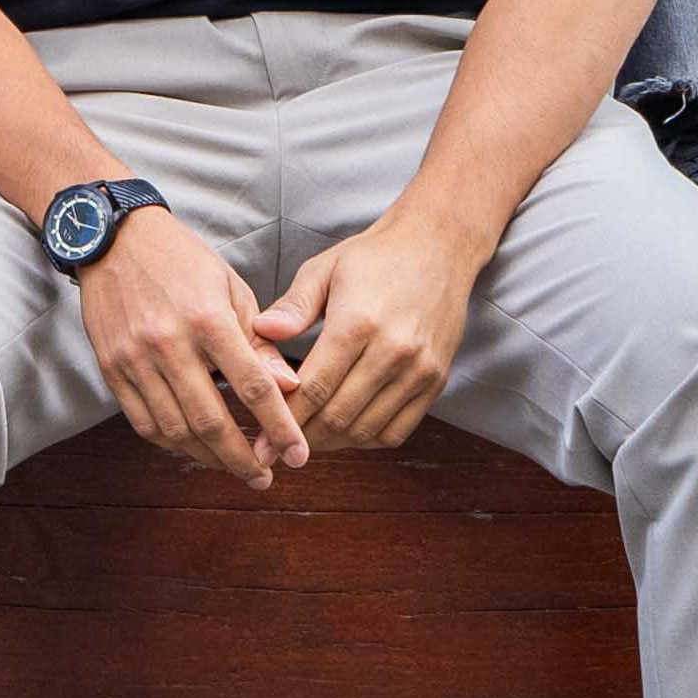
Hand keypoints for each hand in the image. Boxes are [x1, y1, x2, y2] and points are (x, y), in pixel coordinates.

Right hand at [73, 201, 308, 491]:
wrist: (112, 238)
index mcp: (207, 318)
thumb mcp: (231, 289)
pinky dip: (171, 443)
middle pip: (211, 421)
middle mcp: (169, 342)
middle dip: (244, 459)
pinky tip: (192, 447)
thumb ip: (259, 343)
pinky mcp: (111, 367)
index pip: (252, 386)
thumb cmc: (181, 261)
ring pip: (176, 430)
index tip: (298, 455)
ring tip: (232, 466)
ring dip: (209, 458)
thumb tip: (290, 388)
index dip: (279, 427)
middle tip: (265, 477)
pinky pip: (143, 422)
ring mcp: (135, 358)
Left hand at [253, 206, 482, 452]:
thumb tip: (260, 333)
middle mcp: (393, 352)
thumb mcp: (324, 268)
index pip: (314, 388)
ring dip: (332, 443)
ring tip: (303, 442)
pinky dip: (366, 439)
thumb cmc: (373, 257)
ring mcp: (419, 371)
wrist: (437, 248)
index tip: (260, 439)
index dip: (284, 418)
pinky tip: (343, 432)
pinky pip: (397, 430)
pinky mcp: (436, 382)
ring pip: (366, 429)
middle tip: (276, 449)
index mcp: (357, 323)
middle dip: (302, 437)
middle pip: (338, 416)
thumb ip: (293, 305)